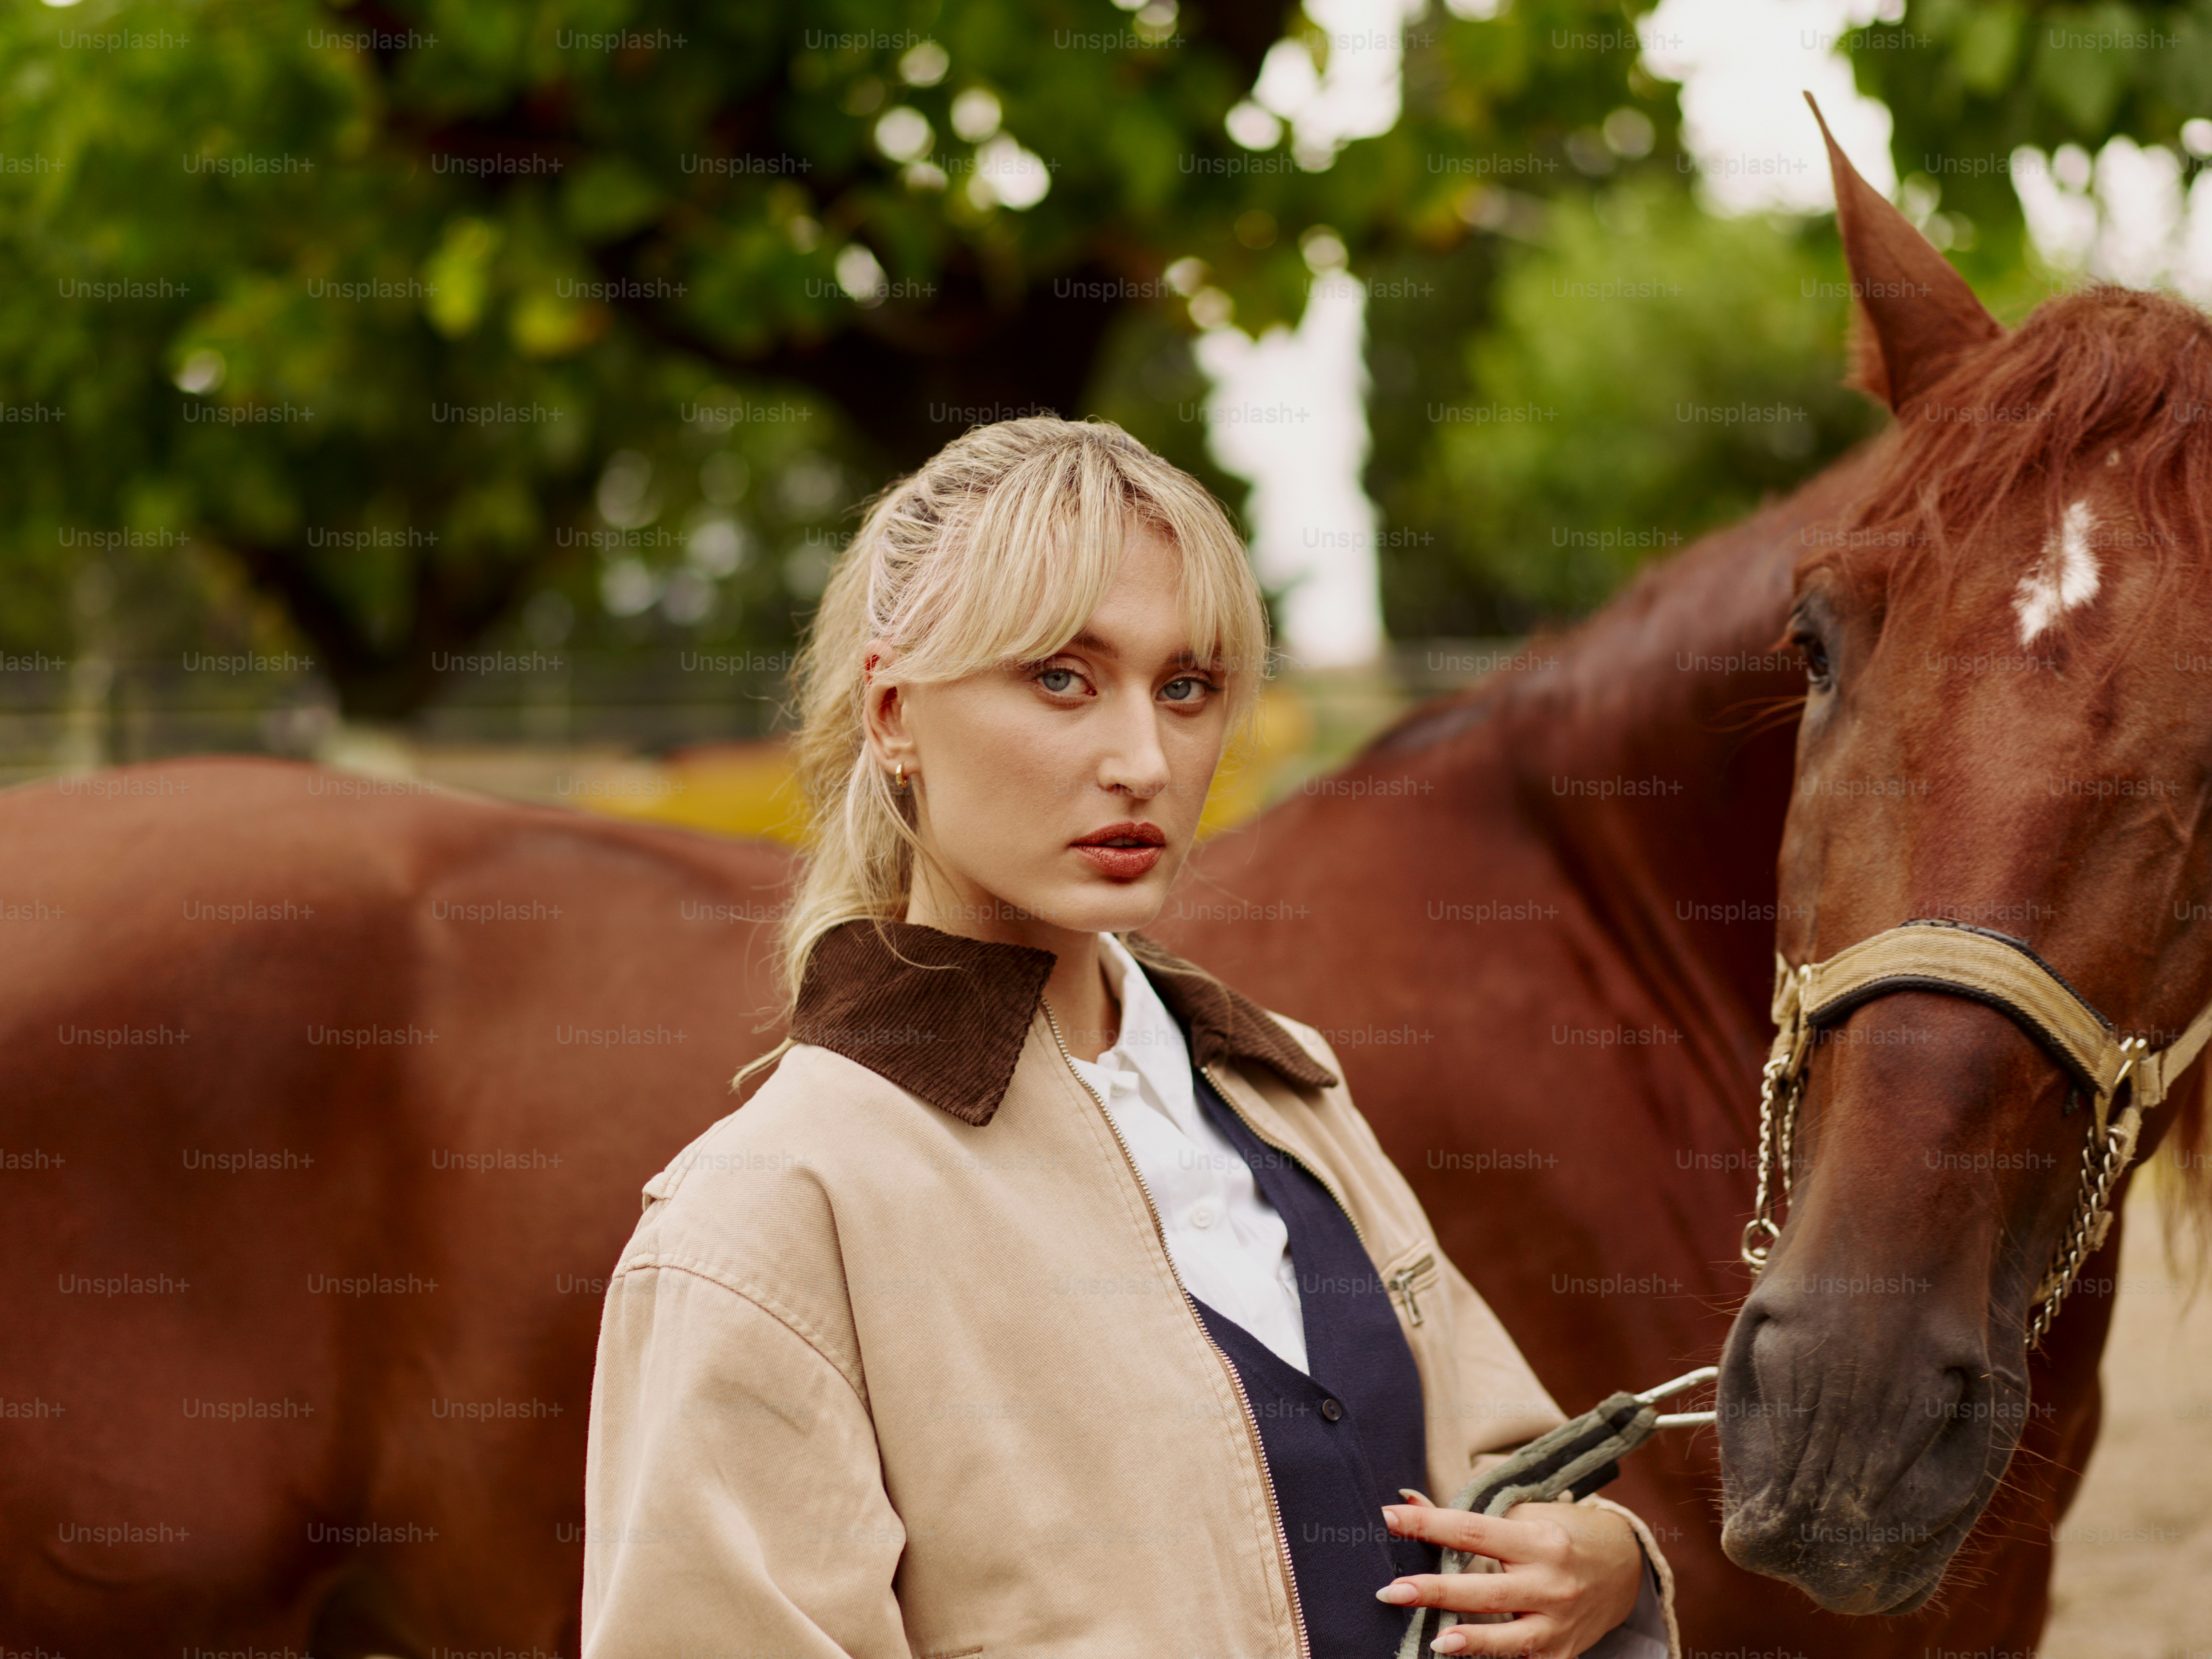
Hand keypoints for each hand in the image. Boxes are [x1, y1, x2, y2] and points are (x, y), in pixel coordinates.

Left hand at [1374, 1490, 1644, 1655]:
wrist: (1625, 1568)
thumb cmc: (1562, 1534)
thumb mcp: (1522, 1515)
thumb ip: (1467, 1516)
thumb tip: (1407, 1499)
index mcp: (1537, 1540)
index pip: (1472, 1530)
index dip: (1428, 1524)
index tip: (1388, 1516)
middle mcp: (1551, 1583)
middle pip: (1486, 1590)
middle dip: (1437, 1592)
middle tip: (1391, 1591)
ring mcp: (1559, 1623)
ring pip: (1512, 1639)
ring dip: (1472, 1642)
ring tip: (1435, 1642)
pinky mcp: (1564, 1653)